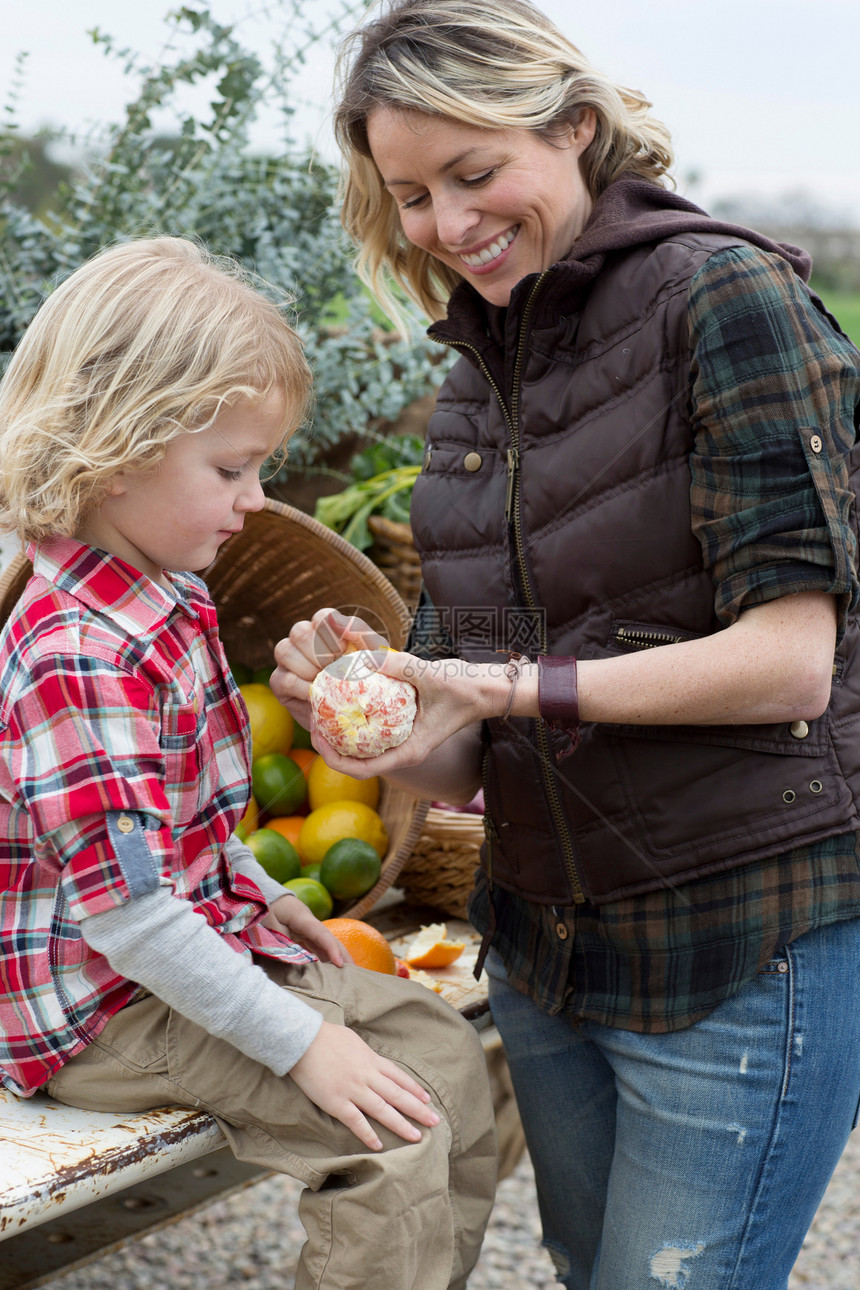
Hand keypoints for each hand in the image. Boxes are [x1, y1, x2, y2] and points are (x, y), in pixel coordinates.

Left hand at [265, 893, 352, 965]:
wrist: (262, 896)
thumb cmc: (264, 909)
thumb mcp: (268, 925)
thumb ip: (281, 942)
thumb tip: (294, 961)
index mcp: (302, 918)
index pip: (321, 934)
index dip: (332, 949)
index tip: (340, 964)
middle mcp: (309, 923)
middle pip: (330, 939)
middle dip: (343, 955)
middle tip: (355, 973)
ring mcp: (307, 929)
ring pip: (325, 944)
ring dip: (336, 958)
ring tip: (346, 976)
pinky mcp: (302, 935)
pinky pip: (316, 947)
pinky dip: (324, 958)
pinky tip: (329, 971)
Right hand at [271, 608, 388, 732]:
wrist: (358, 713)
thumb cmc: (367, 680)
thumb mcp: (374, 656)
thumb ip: (360, 634)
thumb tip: (339, 622)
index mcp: (326, 630)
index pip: (322, 617)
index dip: (332, 634)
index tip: (345, 652)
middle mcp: (303, 640)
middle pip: (300, 632)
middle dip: (321, 653)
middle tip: (336, 670)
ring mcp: (288, 660)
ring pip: (285, 650)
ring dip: (309, 669)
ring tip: (325, 683)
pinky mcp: (279, 683)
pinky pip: (284, 679)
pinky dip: (303, 688)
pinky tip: (316, 696)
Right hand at [290, 1020, 440, 1150]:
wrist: (302, 1039)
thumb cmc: (325, 1036)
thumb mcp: (353, 1041)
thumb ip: (365, 1055)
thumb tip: (372, 1061)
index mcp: (371, 1060)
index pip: (399, 1077)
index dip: (415, 1090)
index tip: (428, 1100)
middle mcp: (367, 1076)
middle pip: (398, 1095)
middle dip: (418, 1110)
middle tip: (435, 1122)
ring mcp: (353, 1090)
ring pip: (383, 1110)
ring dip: (401, 1125)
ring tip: (417, 1137)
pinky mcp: (336, 1102)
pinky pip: (356, 1121)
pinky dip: (368, 1134)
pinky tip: (379, 1145)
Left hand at [310, 650, 491, 778]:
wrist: (486, 689)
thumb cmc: (464, 688)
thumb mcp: (431, 675)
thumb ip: (399, 666)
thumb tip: (363, 656)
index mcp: (409, 752)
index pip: (362, 769)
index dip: (333, 758)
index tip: (318, 734)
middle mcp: (402, 749)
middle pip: (356, 760)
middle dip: (329, 744)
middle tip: (312, 717)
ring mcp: (402, 739)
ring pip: (362, 746)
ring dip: (340, 732)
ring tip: (321, 709)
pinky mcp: (403, 726)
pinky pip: (372, 729)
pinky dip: (355, 718)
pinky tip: (344, 697)